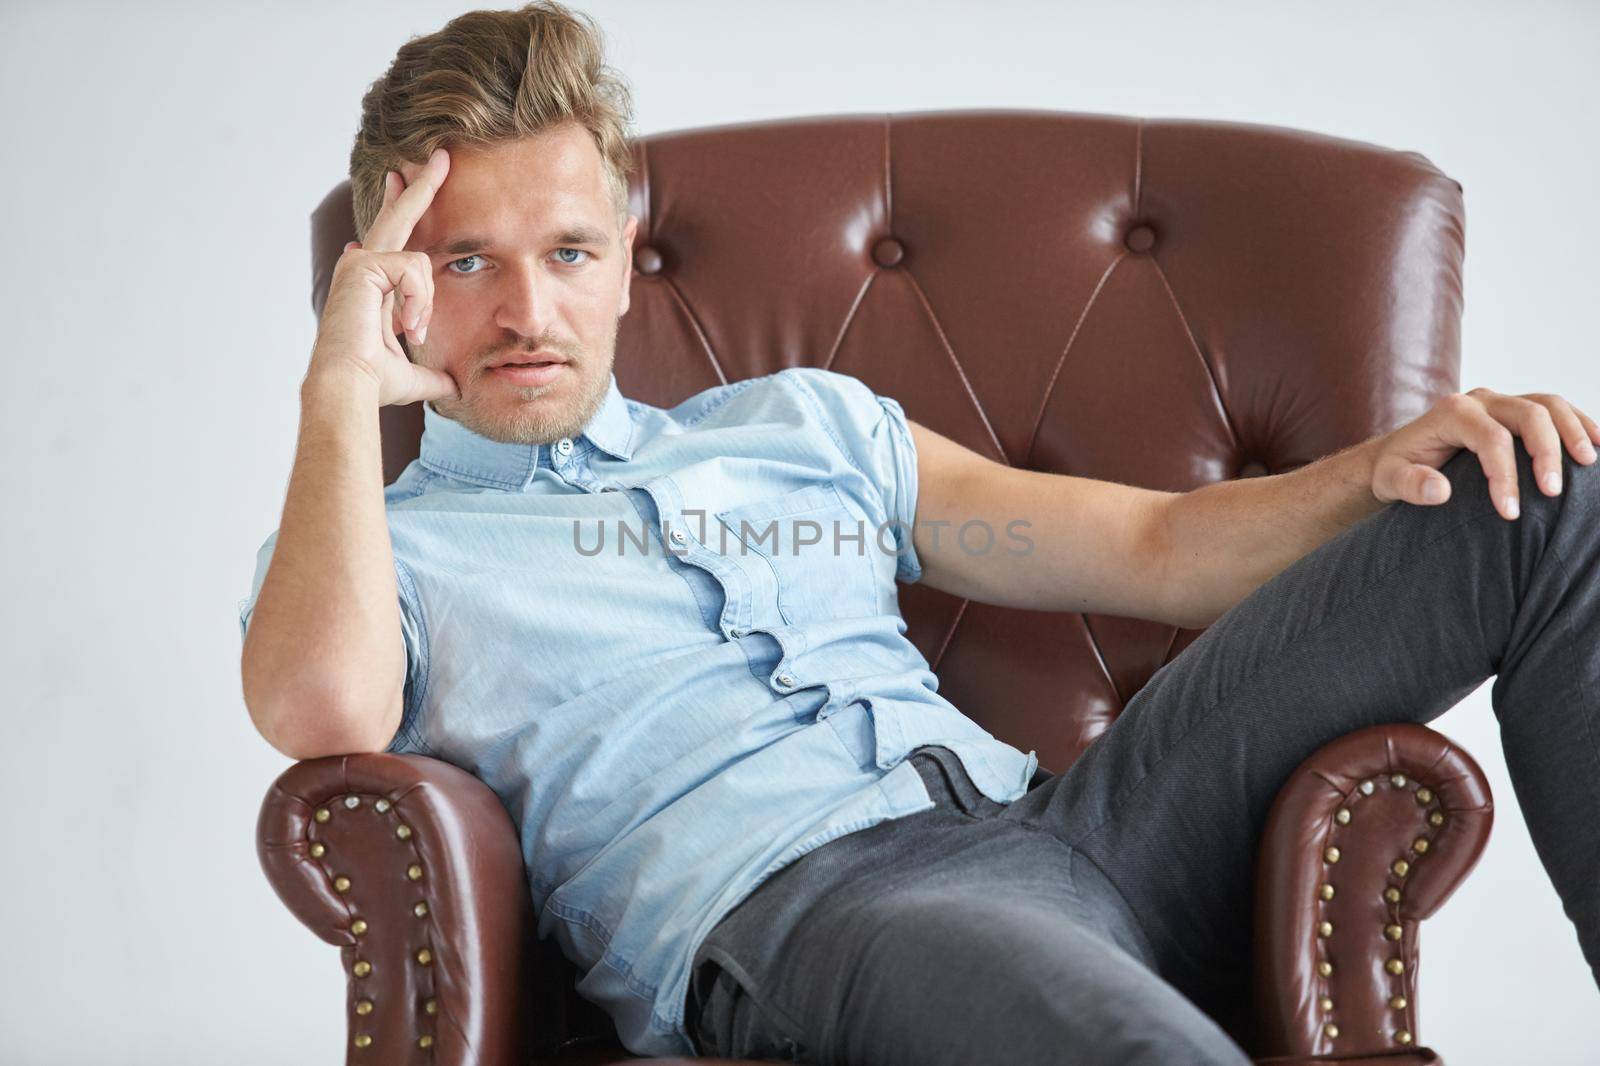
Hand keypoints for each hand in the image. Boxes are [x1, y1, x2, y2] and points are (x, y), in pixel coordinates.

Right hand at [306, 147, 459, 406]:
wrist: (350, 387)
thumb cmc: (372, 382)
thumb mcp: (413, 376)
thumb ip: (434, 376)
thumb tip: (455, 389)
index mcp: (371, 284)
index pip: (390, 236)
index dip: (400, 207)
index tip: (400, 180)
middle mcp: (360, 266)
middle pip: (398, 217)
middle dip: (422, 187)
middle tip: (444, 156)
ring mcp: (359, 262)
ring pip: (420, 261)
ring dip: (424, 305)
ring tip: (411, 332)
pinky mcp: (363, 264)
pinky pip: (415, 271)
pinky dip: (418, 303)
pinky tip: (405, 325)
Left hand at [1371, 387, 1599, 518]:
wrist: (1396, 455)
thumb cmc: (1395, 469)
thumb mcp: (1389, 480)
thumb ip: (1410, 484)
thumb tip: (1440, 490)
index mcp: (1451, 413)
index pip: (1490, 439)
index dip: (1504, 475)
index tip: (1510, 513)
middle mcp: (1479, 400)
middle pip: (1528, 415)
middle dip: (1545, 453)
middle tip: (1554, 492)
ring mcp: (1499, 402)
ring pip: (1548, 405)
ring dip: (1573, 432)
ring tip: (1590, 463)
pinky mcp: (1514, 411)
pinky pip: (1553, 409)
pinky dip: (1577, 423)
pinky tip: (1597, 444)